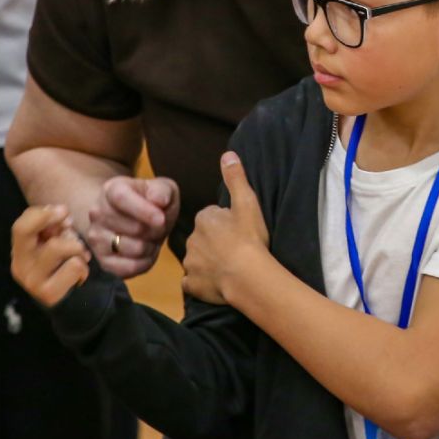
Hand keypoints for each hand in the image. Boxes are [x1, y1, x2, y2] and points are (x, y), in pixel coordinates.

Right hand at [11, 205, 91, 306]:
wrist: (72, 304)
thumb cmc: (64, 268)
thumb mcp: (56, 245)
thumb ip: (54, 229)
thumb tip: (63, 214)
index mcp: (20, 251)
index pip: (20, 225)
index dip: (41, 213)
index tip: (63, 211)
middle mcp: (20, 265)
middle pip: (24, 230)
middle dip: (49, 218)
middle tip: (69, 221)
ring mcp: (31, 280)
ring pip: (56, 246)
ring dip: (77, 247)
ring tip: (81, 256)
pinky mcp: (47, 292)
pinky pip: (73, 265)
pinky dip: (84, 267)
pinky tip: (81, 275)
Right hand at [88, 176, 179, 278]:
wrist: (132, 218)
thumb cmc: (149, 201)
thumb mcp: (162, 189)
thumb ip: (162, 191)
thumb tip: (158, 201)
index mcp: (111, 190)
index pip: (122, 199)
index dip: (144, 211)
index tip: (162, 219)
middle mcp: (97, 213)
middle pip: (134, 228)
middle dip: (155, 230)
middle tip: (158, 226)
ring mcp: (96, 238)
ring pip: (133, 249)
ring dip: (150, 246)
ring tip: (150, 238)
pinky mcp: (102, 261)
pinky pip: (129, 268)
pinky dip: (144, 262)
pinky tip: (146, 252)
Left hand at [183, 152, 268, 303]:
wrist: (248, 277)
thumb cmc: (249, 238)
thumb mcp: (247, 203)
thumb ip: (236, 178)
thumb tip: (227, 154)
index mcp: (204, 218)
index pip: (212, 217)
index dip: (226, 223)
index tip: (239, 231)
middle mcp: (192, 239)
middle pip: (204, 238)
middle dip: (215, 242)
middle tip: (237, 249)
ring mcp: (190, 263)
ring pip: (198, 259)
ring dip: (209, 262)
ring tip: (230, 268)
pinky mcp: (191, 285)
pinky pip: (194, 281)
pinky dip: (203, 282)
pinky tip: (218, 283)